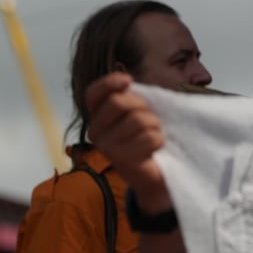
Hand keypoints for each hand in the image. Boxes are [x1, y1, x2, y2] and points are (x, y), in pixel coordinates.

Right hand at [86, 72, 171, 213]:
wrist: (155, 171)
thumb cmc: (146, 135)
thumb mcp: (137, 111)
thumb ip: (130, 96)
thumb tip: (128, 82)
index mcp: (96, 117)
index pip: (92, 94)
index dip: (109, 83)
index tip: (129, 81)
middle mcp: (95, 132)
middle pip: (118, 103)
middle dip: (142, 106)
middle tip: (149, 117)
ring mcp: (107, 148)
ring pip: (138, 120)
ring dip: (155, 125)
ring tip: (153, 134)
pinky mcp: (122, 161)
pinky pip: (150, 138)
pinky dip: (160, 140)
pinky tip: (154, 148)